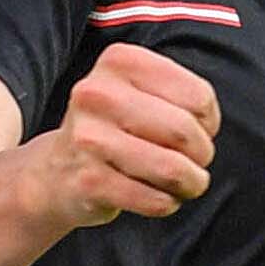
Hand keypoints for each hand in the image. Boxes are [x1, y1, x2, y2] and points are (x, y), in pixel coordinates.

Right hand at [33, 44, 216, 226]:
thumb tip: (207, 130)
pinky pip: (153, 200)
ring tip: (185, 184)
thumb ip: (181, 96)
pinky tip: (158, 197)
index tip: (195, 130)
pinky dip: (166, 203)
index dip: (208, 121)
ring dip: (190, 183)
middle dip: (202, 154)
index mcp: (120, 62)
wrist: (56, 171)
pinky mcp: (89, 182)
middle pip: (185, 131)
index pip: (199, 96)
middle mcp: (98, 94)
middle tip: (195, 162)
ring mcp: (89, 139)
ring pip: (172, 169)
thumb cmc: (114, 128)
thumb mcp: (141, 91)